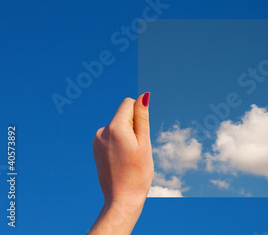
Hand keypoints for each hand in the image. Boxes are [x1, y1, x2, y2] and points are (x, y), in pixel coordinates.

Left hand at [88, 93, 153, 234]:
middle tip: (137, 150)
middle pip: (123, 115)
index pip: (128, 103)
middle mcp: (102, 131)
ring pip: (118, 126)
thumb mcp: (144, 142)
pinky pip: (111, 136)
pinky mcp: (95, 149)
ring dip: (127, 135)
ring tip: (129, 157)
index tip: (141, 135)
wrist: (122, 199)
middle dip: (133, 126)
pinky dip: (119, 143)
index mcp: (115, 128)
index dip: (139, 115)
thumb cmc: (138, 172)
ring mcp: (96, 141)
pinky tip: (122, 160)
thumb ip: (142, 117)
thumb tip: (142, 96)